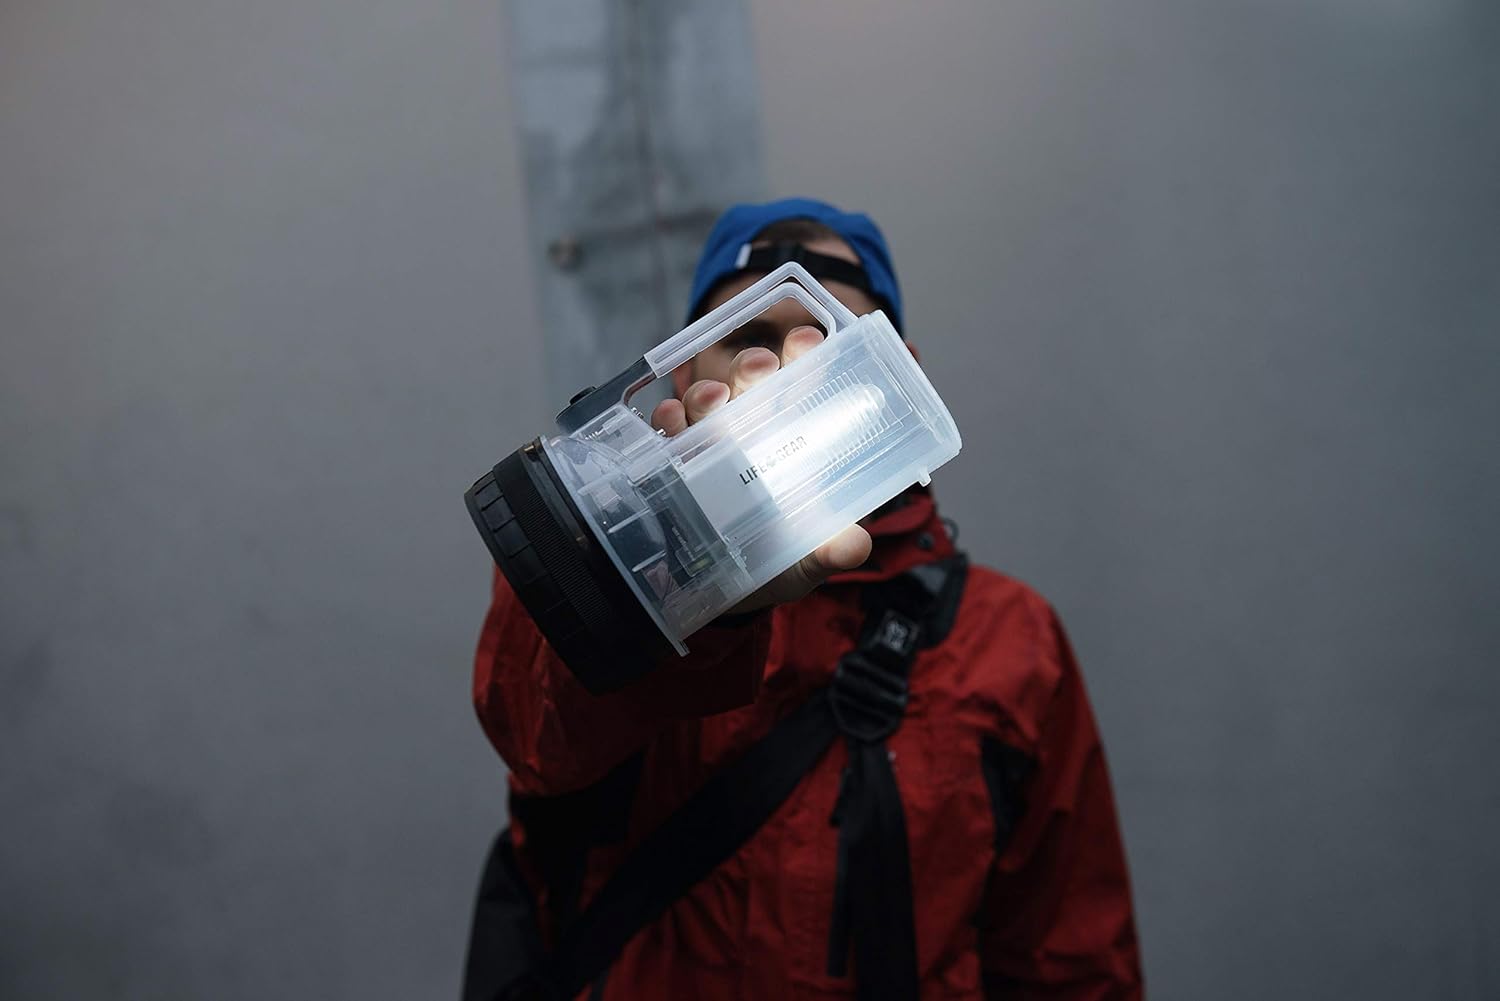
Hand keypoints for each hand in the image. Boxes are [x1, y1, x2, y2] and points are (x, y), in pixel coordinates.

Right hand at [649, 326, 872, 612]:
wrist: (712, 597)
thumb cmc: (769, 567)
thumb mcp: (802, 563)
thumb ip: (828, 552)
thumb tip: (855, 546)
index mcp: (790, 440)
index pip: (800, 387)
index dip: (803, 356)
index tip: (807, 341)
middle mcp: (749, 433)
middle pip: (751, 383)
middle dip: (754, 367)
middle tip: (761, 367)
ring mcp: (707, 445)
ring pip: (705, 402)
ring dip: (708, 393)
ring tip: (713, 401)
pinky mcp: (670, 464)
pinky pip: (665, 433)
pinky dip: (667, 423)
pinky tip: (672, 424)